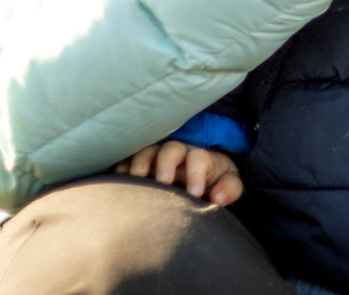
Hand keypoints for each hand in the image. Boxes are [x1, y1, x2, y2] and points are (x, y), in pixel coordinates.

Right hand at [112, 142, 243, 205]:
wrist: (197, 178)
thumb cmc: (214, 181)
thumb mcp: (228, 184)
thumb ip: (229, 189)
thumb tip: (217, 198)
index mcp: (200, 157)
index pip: (199, 158)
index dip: (196, 174)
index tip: (195, 194)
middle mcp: (176, 153)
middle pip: (171, 149)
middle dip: (166, 163)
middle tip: (163, 182)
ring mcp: (154, 156)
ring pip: (146, 151)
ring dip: (140, 162)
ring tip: (137, 177)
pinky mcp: (137, 162)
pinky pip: (126, 158)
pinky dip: (122, 166)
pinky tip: (119, 179)